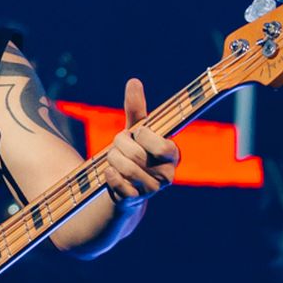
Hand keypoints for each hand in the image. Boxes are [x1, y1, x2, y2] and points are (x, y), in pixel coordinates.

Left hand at [102, 78, 177, 202]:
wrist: (125, 188)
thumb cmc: (134, 154)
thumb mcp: (135, 132)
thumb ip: (136, 110)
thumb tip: (134, 81)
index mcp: (173, 155)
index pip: (161, 144)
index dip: (143, 135)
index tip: (137, 134)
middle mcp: (167, 175)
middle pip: (137, 154)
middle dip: (120, 146)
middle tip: (119, 146)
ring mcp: (151, 190)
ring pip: (125, 168)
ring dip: (112, 159)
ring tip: (113, 160)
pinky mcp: (135, 201)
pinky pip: (118, 184)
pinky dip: (109, 175)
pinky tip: (109, 172)